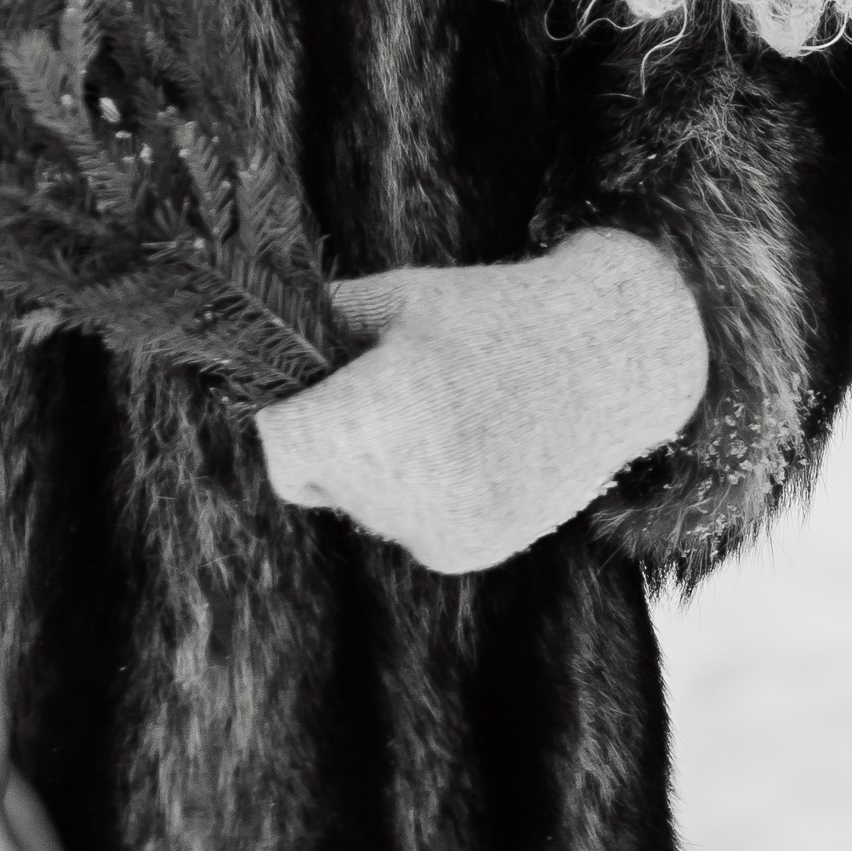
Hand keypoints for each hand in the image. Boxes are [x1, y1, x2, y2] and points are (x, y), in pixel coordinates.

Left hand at [254, 230, 708, 572]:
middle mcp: (406, 493)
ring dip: (376, 462)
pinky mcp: (465, 553)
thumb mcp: (393, 298)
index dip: (289, 410)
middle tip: (395, 381)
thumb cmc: (488, 313)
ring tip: (443, 408)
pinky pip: (403, 521)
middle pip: (316, 476)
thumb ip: (316, 326)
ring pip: (359, 501)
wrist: (608, 362)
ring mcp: (439, 534)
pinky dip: (418, 488)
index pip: (281, 448)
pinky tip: (469, 445)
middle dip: (333, 432)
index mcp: (380, 421)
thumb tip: (243, 339)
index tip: (320, 379)